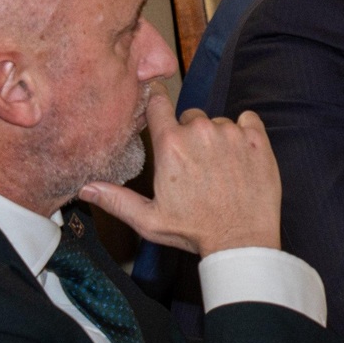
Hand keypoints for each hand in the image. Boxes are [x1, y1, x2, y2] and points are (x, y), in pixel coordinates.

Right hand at [78, 83, 282, 255]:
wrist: (241, 240)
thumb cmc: (195, 231)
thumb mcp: (149, 220)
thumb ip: (116, 199)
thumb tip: (85, 188)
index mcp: (170, 145)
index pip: (157, 102)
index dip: (156, 105)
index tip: (159, 112)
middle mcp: (200, 131)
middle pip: (189, 116)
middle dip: (189, 134)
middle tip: (195, 164)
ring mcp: (231, 133)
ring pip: (218, 122)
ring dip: (218, 137)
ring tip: (219, 168)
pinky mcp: (258, 138)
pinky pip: (248, 120)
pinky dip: (245, 132)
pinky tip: (241, 156)